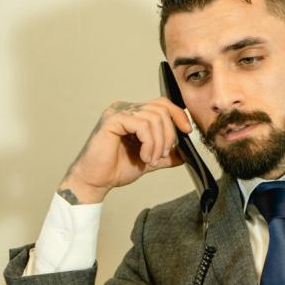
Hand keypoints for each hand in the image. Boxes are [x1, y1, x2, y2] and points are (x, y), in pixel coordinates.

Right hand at [58, 97, 192, 203]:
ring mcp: (118, 112)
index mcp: (134, 114)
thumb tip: (185, 153)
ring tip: (151, 158)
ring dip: (159, 143)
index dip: (178, 115)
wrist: (97, 180)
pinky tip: (144, 156)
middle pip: (162, 110)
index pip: (163, 104)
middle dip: (169, 135)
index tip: (187, 131)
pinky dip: (149, 143)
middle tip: (162, 155)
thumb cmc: (117, 168)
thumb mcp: (150, 159)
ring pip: (154, 118)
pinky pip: (142, 125)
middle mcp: (126, 108)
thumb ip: (166, 154)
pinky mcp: (112, 120)